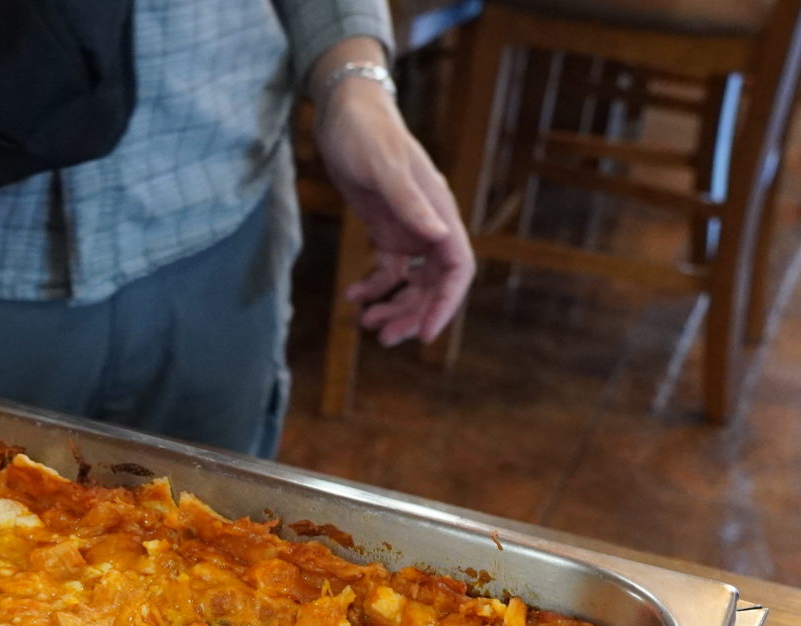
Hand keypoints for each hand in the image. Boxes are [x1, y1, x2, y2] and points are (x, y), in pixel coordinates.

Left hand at [314, 67, 475, 345]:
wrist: (343, 112)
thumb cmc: (366, 134)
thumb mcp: (384, 168)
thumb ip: (410, 204)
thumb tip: (440, 239)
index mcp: (438, 212)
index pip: (457, 268)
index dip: (446, 303)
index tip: (426, 334)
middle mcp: (428, 224)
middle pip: (434, 283)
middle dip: (413, 314)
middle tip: (383, 338)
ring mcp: (407, 228)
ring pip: (411, 282)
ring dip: (394, 307)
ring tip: (366, 324)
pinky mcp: (385, 227)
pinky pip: (387, 270)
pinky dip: (373, 288)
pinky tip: (351, 297)